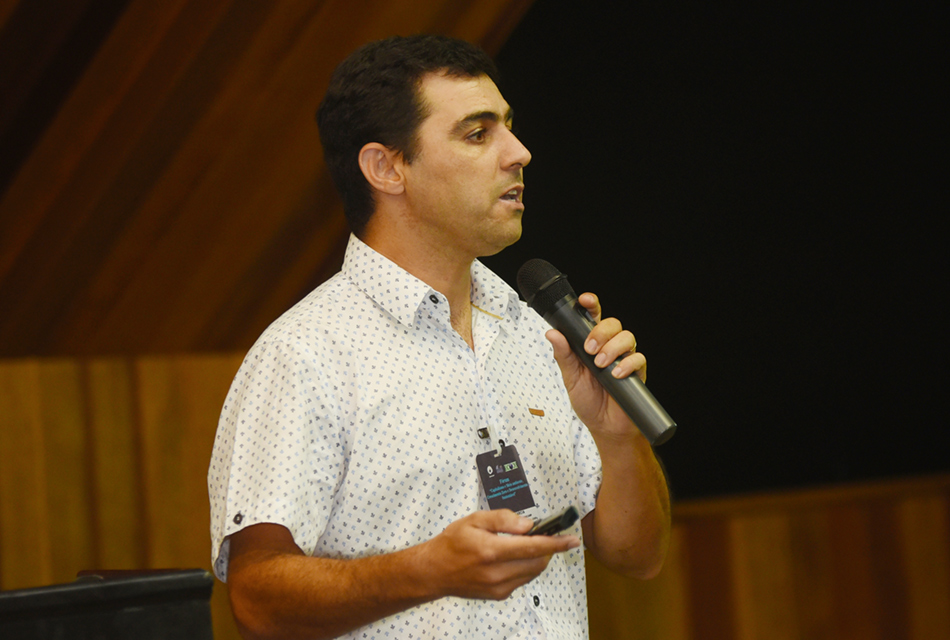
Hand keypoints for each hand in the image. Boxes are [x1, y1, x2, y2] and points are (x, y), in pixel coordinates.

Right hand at [423, 509, 579, 599]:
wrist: (435, 571)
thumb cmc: (452, 543)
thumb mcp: (474, 520)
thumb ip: (503, 519)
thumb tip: (528, 525)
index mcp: (491, 551)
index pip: (534, 547)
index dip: (556, 543)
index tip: (572, 539)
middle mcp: (497, 573)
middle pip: (538, 562)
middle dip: (548, 549)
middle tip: (545, 535)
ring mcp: (499, 587)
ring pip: (533, 572)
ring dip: (537, 558)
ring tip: (525, 544)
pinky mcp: (499, 594)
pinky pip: (522, 579)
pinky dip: (525, 566)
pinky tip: (513, 557)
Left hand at [545, 292, 646, 435]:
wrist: (605, 427)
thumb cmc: (588, 401)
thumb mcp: (570, 378)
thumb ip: (563, 355)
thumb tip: (552, 333)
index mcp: (591, 344)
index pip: (593, 317)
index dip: (591, 305)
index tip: (585, 301)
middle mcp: (609, 347)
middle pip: (612, 323)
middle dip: (600, 332)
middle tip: (589, 349)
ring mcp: (624, 358)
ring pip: (627, 336)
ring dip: (612, 348)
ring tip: (601, 365)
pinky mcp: (637, 372)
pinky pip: (638, 358)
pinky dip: (627, 364)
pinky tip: (616, 374)